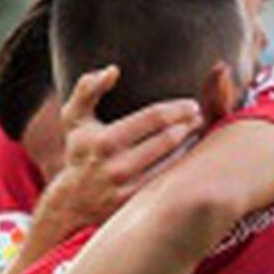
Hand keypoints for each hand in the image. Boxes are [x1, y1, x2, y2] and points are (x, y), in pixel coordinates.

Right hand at [37, 65, 202, 230]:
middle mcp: (118, 165)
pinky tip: (191, 153)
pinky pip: (169, 179)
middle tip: (200, 117)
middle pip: (168, 138)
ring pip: (173, 160)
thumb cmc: (79, 152)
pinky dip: (184, 164)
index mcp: (105, 140)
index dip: (177, 109)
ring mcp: (129, 187)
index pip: (153, 117)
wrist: (73, 202)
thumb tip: (112, 70)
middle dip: (189, 125)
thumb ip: (87, 89)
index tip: (192, 105)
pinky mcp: (139, 203)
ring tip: (199, 131)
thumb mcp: (74, 119)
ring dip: (191, 143)